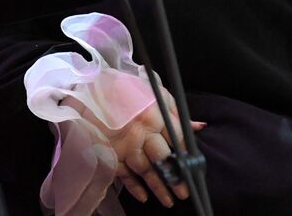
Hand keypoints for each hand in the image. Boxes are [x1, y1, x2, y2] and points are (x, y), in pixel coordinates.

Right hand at [105, 92, 205, 207]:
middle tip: (184, 192)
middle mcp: (141, 132)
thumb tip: (198, 127)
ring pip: (144, 170)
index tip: (193, 168)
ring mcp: (124, 145)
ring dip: (157, 187)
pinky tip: (144, 197)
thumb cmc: (128, 90)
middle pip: (162, 159)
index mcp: (155, 115)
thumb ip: (177, 112)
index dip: (187, 154)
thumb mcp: (155, 93)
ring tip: (169, 201)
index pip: (177, 139)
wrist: (92, 90)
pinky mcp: (110, 152)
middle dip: (175, 178)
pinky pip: (124, 173)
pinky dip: (134, 187)